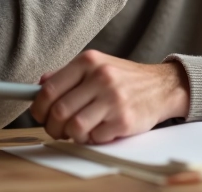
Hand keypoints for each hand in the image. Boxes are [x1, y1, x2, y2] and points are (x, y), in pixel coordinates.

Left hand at [30, 50, 189, 143]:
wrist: (163, 86)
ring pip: (74, 127)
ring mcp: (113, 99)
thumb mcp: (97, 66)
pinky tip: (100, 130)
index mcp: (89, 62)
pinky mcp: (124, 119)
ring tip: (80, 130)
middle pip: (59, 111)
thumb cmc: (125, 79)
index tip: (40, 115)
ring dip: (72, 135)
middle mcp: (101, 78)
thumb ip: (67, 75)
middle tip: (58, 129)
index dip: (39, 108)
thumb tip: (39, 86)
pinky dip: (93, 138)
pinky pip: (95, 137)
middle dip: (53, 127)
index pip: (49, 89)